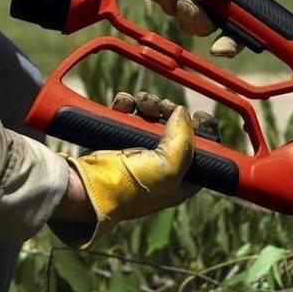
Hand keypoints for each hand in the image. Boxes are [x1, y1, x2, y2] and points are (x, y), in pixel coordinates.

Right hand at [51, 103, 201, 248]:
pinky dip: (127, 107)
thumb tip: (182, 113)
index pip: (204, 152)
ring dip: (148, 105)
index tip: (200, 115)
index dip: (205, 132)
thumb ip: (184, 138)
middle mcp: (163, 168)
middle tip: (163, 106)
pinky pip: (127, 118)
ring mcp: (139, 155)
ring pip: (151, 120)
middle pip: (176, 130)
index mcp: (182, 180)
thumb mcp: (169, 166)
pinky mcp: (117, 143)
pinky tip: (123, 104)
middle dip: (171, 112)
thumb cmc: (131, 187)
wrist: (87, 188)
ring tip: (140, 102)